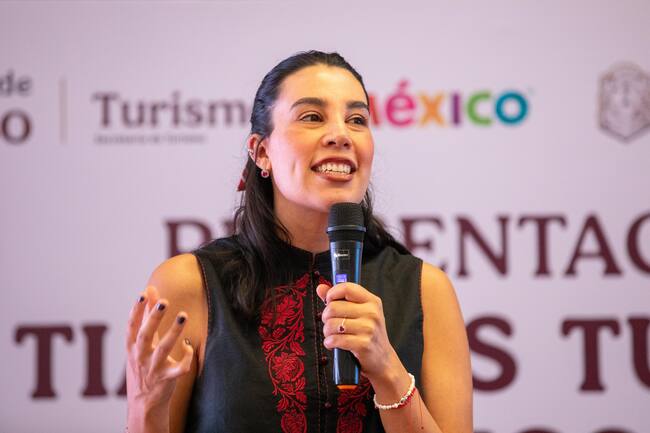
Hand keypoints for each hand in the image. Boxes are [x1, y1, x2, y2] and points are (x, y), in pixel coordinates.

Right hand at [126, 285, 192, 415]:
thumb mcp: (140, 342)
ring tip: (183, 316)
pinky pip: (178, 369)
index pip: (131, 326)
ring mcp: (153, 369)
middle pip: (145, 336)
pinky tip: (188, 346)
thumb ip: (146, 315)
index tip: (143, 294)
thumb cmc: (143, 364)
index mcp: (132, 347)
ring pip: (163, 350)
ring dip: (173, 333)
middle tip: (164, 301)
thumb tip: (149, 289)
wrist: (143, 403)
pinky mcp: (166, 379)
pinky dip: (185, 358)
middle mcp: (140, 357)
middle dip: (154, 319)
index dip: (136, 310)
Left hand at [316, 282, 399, 381]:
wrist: (382, 360)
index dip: (332, 293)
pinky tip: (332, 343)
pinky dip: (329, 342)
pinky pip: (336, 339)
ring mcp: (369, 329)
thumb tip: (320, 288)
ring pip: (331, 324)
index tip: (328, 301)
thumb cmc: (368, 334)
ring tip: (331, 334)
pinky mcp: (363, 344)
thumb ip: (339, 298)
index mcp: (372, 301)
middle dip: (325, 317)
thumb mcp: (359, 312)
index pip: (347, 288)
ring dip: (326, 331)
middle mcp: (372, 313)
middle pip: (333, 307)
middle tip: (330, 322)